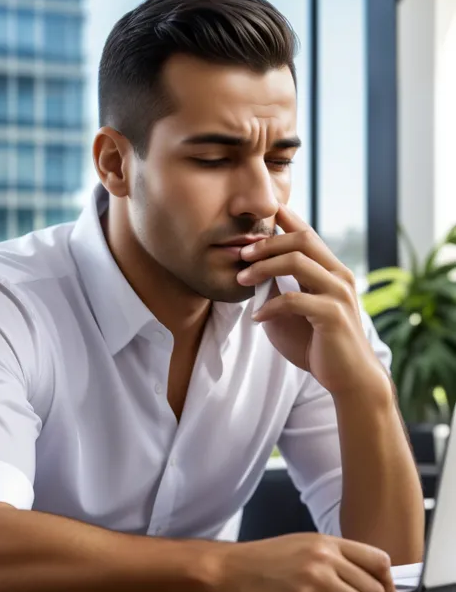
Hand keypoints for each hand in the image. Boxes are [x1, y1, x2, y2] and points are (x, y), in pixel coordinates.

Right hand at [214, 533, 397, 591]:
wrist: (231, 571)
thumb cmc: (264, 561)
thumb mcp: (303, 546)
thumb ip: (335, 558)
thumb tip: (367, 579)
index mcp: (326, 542)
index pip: (378, 561)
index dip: (389, 585)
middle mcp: (324, 559)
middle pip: (374, 590)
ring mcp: (314, 582)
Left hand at [237, 204, 389, 395]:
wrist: (349, 378)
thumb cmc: (319, 345)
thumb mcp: (294, 312)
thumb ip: (279, 291)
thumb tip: (253, 274)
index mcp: (331, 271)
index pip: (307, 235)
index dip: (286, 218)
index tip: (261, 213)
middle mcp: (338, 275)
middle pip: (301, 239)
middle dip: (268, 242)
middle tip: (242, 253)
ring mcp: (338, 293)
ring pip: (297, 262)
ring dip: (263, 267)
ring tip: (242, 279)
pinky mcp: (333, 314)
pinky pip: (293, 300)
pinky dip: (270, 306)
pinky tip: (257, 317)